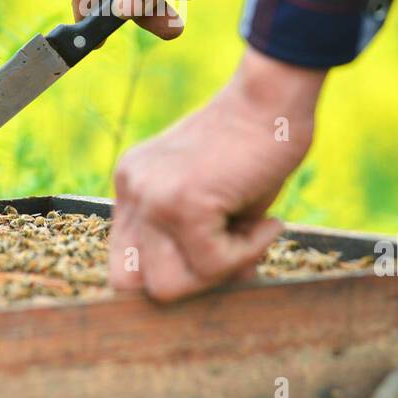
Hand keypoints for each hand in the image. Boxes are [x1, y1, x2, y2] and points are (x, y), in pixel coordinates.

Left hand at [109, 48, 327, 300]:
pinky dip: (249, 252)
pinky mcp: (182, 202)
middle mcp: (132, 189)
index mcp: (133, 186)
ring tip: (251, 232)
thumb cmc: (257, 147)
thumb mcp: (214, 201)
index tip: (210, 268)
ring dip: (218, 273)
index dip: (164, 276)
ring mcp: (151, 195)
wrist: (275, 99)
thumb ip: (196, 243)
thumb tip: (209, 298)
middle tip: (232, 255)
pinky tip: (268, 220)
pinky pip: (213, 265)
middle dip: (184, 285)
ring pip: (167, 287)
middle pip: (129, 284)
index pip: (122, 264)